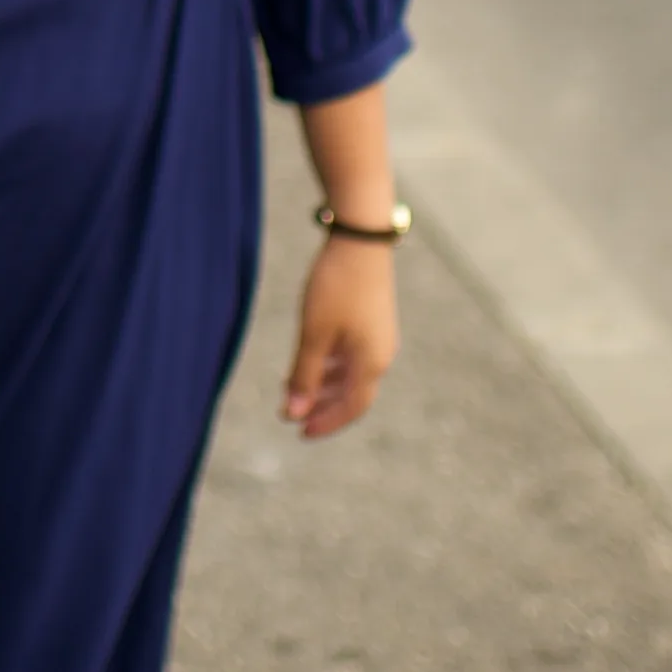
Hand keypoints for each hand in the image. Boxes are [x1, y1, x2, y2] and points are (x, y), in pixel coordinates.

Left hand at [280, 236, 396, 438]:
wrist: (360, 239)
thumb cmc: (336, 286)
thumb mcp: (314, 333)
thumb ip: (304, 374)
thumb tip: (294, 413)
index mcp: (371, 363)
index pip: (351, 408)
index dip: (325, 423)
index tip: (299, 432)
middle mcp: (380, 354)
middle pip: (352, 394)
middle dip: (321, 407)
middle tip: (291, 414)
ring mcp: (378, 337)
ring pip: (351, 374)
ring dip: (323, 386)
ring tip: (293, 388)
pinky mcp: (372, 320)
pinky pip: (352, 355)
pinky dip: (330, 365)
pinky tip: (309, 360)